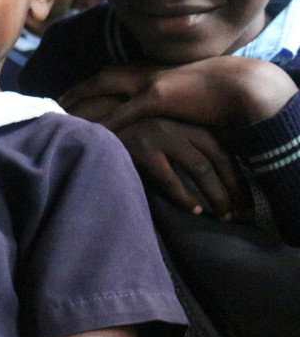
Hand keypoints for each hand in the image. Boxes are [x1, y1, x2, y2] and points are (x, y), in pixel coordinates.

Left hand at [60, 58, 297, 129]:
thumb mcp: (178, 94)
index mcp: (147, 70)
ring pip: (104, 91)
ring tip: (60, 117)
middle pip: (99, 79)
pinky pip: (125, 111)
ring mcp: (148, 81)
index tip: (66, 95)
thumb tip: (147, 111)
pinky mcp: (159, 96)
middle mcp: (143, 71)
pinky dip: (107, 122)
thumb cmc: (212, 93)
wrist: (239, 86)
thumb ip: (159, 99)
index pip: (108, 75)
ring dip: (82, 103)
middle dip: (75, 91)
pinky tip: (91, 132)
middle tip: (52, 104)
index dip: (85, 85)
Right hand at [111, 117, 249, 220]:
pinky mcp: (141, 147)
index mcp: (185, 121)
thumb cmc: (129, 137)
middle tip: (243, 214)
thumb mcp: (161, 136)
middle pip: (218, 158)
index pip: (224, 150)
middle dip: (234, 189)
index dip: (237, 177)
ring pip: (201, 168)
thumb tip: (216, 179)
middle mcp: (177, 124)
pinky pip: (171, 177)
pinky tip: (192, 210)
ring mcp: (159, 133)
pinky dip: (184, 196)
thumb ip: (184, 148)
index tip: (245, 201)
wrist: (91, 128)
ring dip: (216, 195)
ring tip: (222, 216)